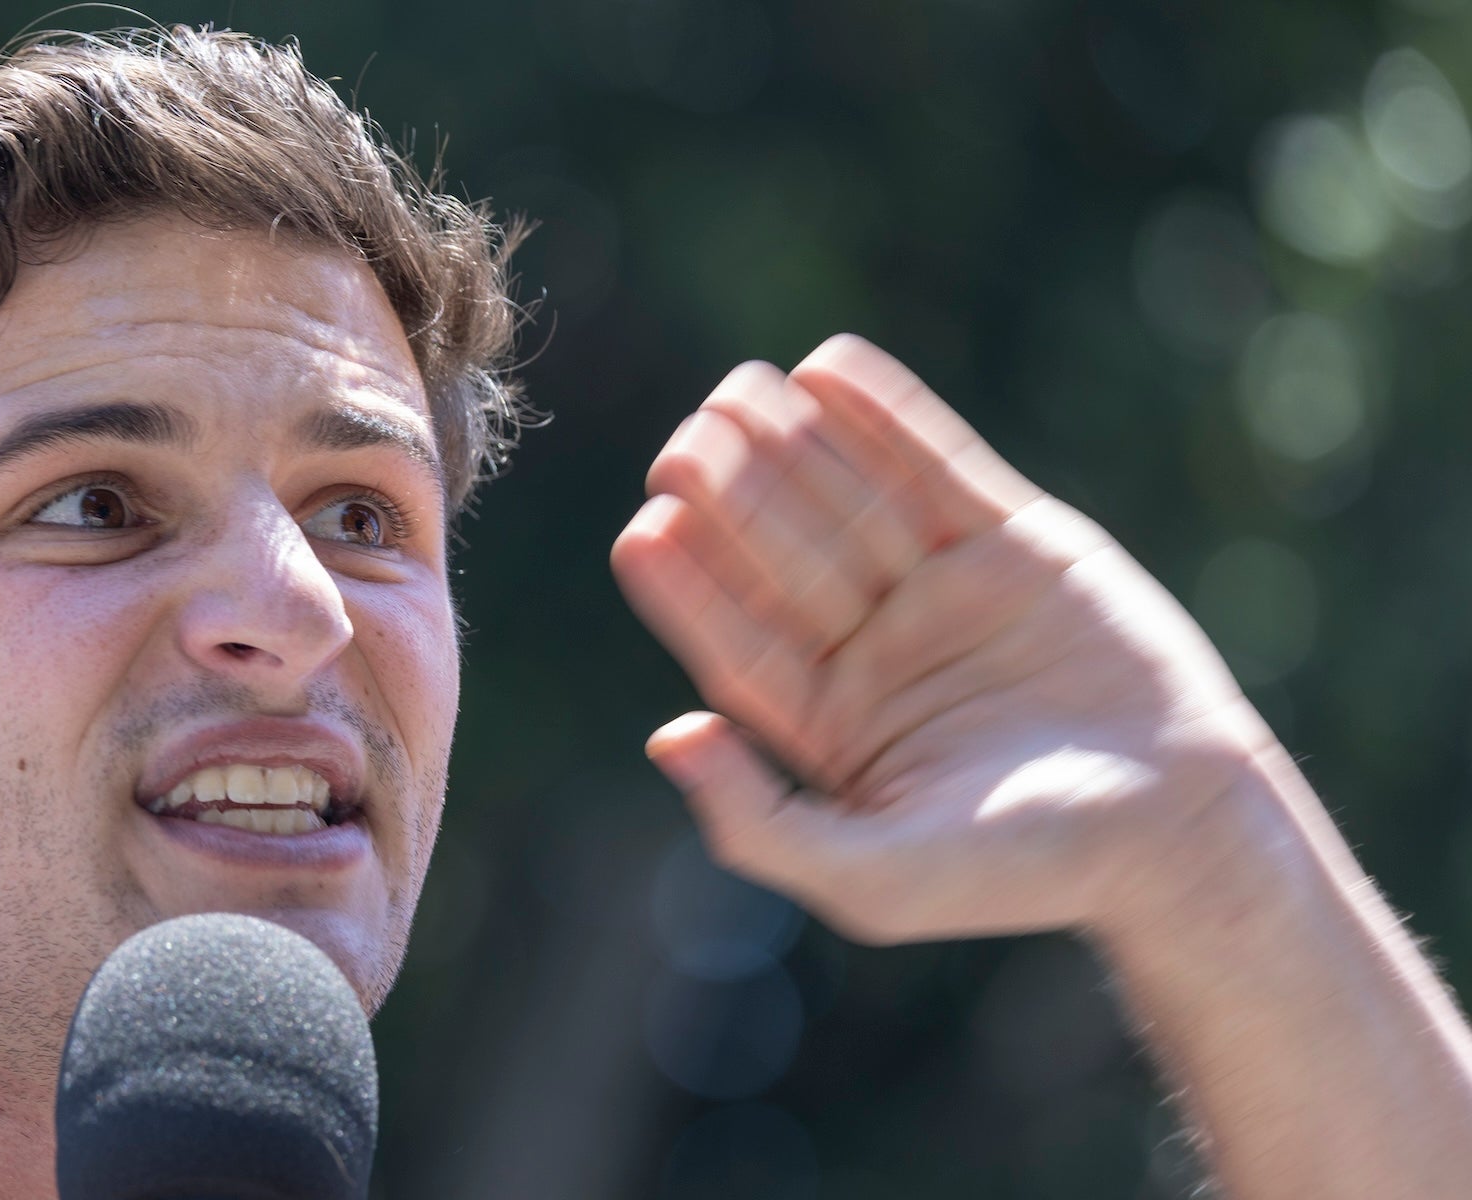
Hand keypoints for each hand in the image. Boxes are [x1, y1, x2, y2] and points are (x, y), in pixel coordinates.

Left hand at [611, 335, 1281, 944]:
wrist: (1180, 831)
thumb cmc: (1024, 873)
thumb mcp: (875, 882)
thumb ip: (761, 823)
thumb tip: (668, 735)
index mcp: (826, 723)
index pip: (737, 640)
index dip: (689, 587)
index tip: (646, 531)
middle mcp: (871, 648)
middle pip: (783, 557)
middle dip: (732, 499)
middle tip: (687, 444)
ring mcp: (939, 589)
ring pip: (849, 501)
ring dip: (793, 446)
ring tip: (736, 394)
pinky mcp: (1014, 543)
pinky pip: (937, 464)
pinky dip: (887, 416)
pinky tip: (830, 368)